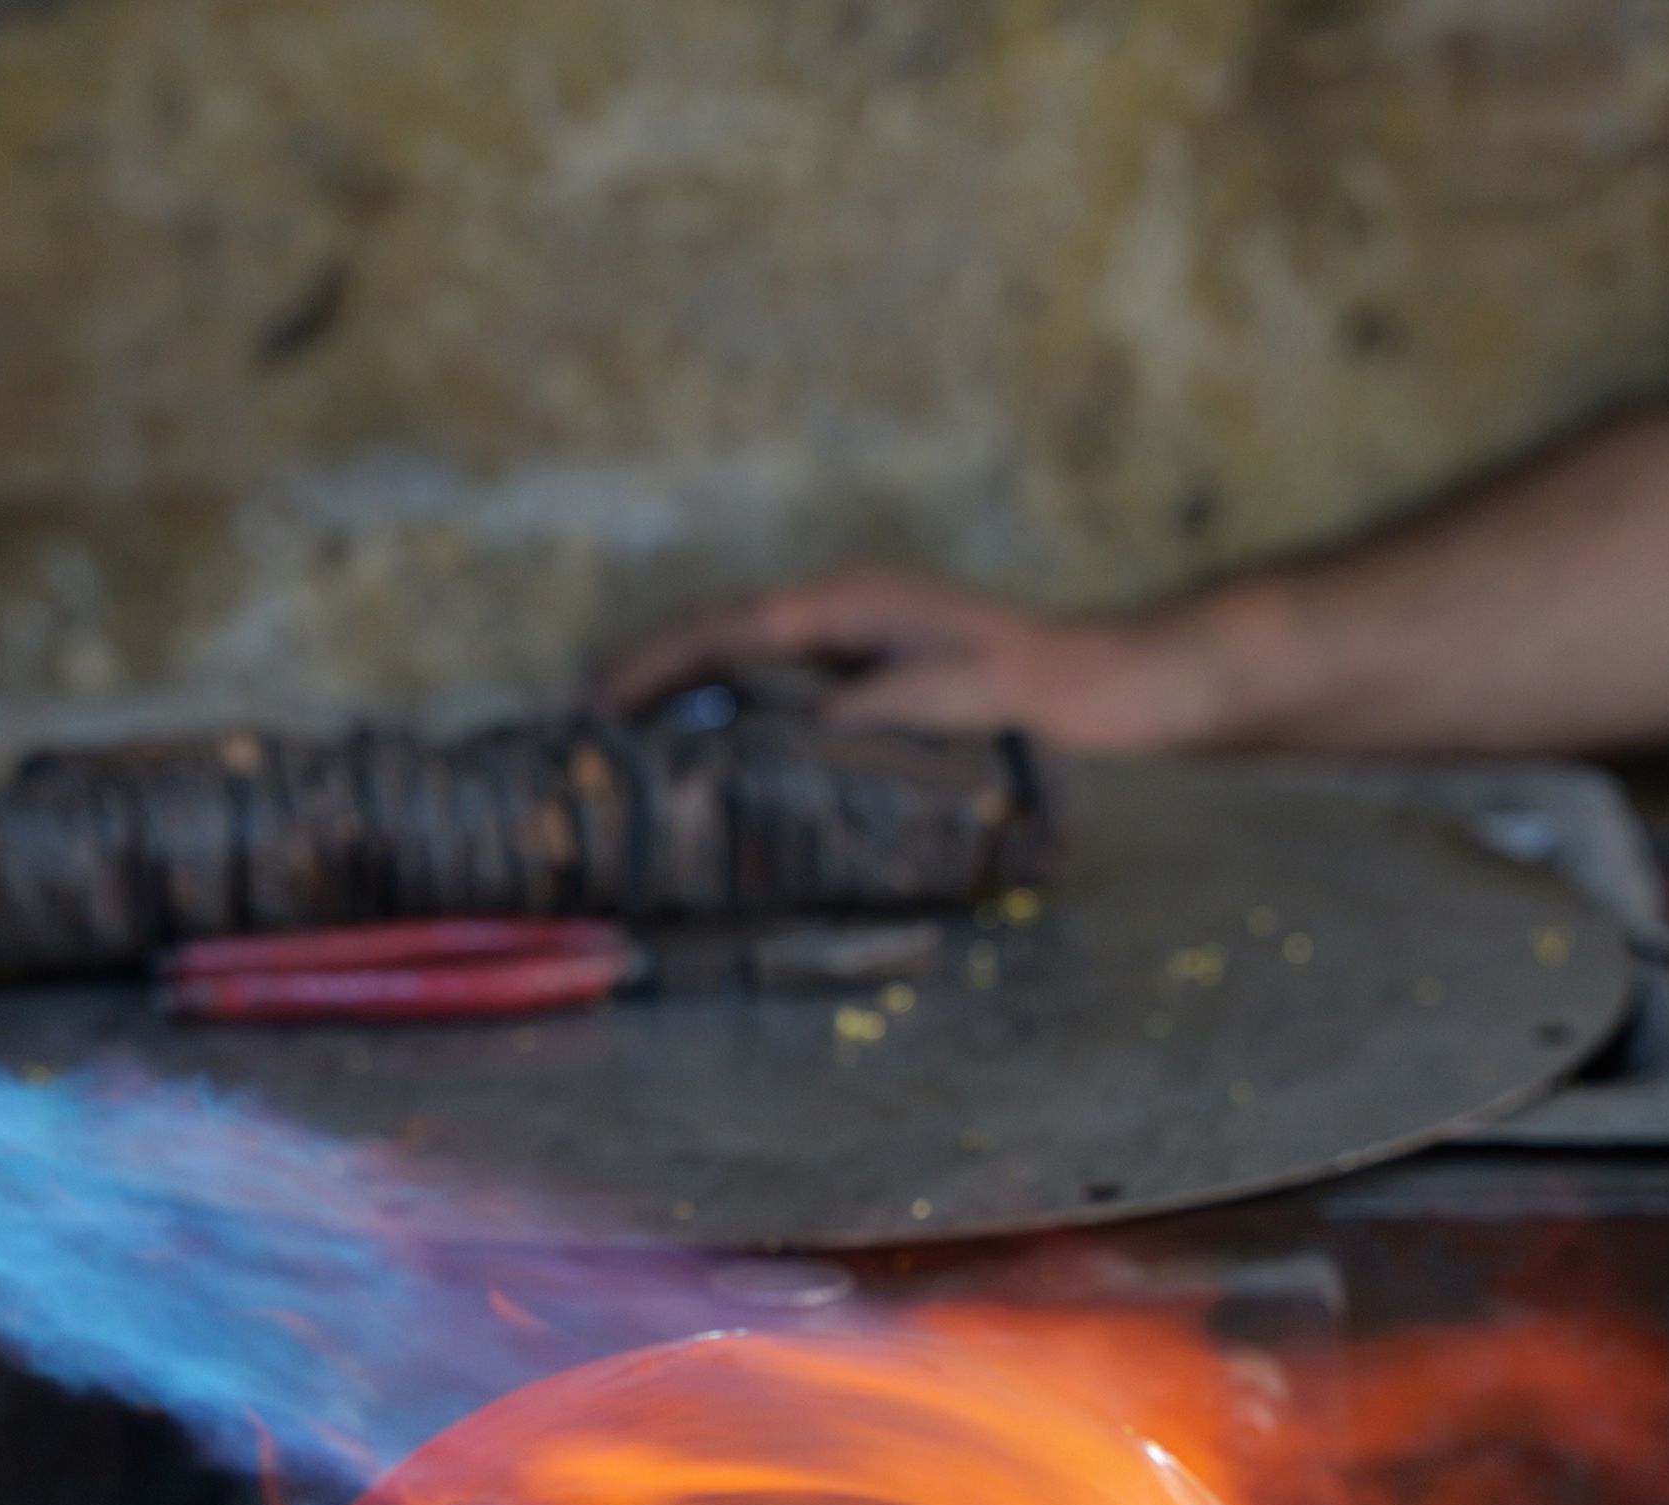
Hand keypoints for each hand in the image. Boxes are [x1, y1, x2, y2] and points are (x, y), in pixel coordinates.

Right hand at [596, 566, 1219, 750]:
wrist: (1085, 683)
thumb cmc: (1023, 688)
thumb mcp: (940, 701)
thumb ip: (858, 714)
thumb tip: (780, 736)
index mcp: (846, 603)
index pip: (729, 628)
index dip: (658, 663)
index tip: (600, 695)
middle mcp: (838, 606)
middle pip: (720, 632)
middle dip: (649, 669)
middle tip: (582, 716)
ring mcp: (848, 632)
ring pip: (740, 652)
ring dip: (680, 684)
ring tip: (619, 726)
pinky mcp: (860, 663)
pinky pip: (771, 675)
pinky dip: (724, 699)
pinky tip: (704, 735)